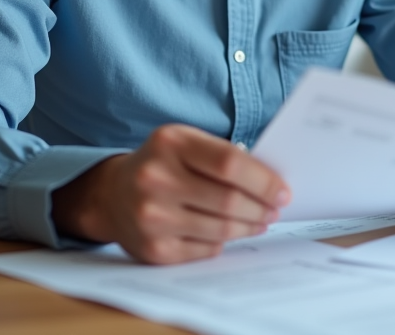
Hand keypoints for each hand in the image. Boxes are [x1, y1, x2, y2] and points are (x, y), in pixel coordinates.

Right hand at [51, 124, 289, 263]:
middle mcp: (155, 178)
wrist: (111, 194)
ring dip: (248, 227)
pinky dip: (224, 243)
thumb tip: (272, 183)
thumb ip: (223, 156)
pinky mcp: (153, 249)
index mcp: (170, 143)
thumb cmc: (163, 164)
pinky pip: (206, 250)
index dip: (264, 181)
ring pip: (221, 230)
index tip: (283, 191)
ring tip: (260, 221)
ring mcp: (151, 216)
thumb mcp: (186, 143)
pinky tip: (231, 233)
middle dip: (261, 208)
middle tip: (275, 210)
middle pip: (228, 201)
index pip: (230, 164)